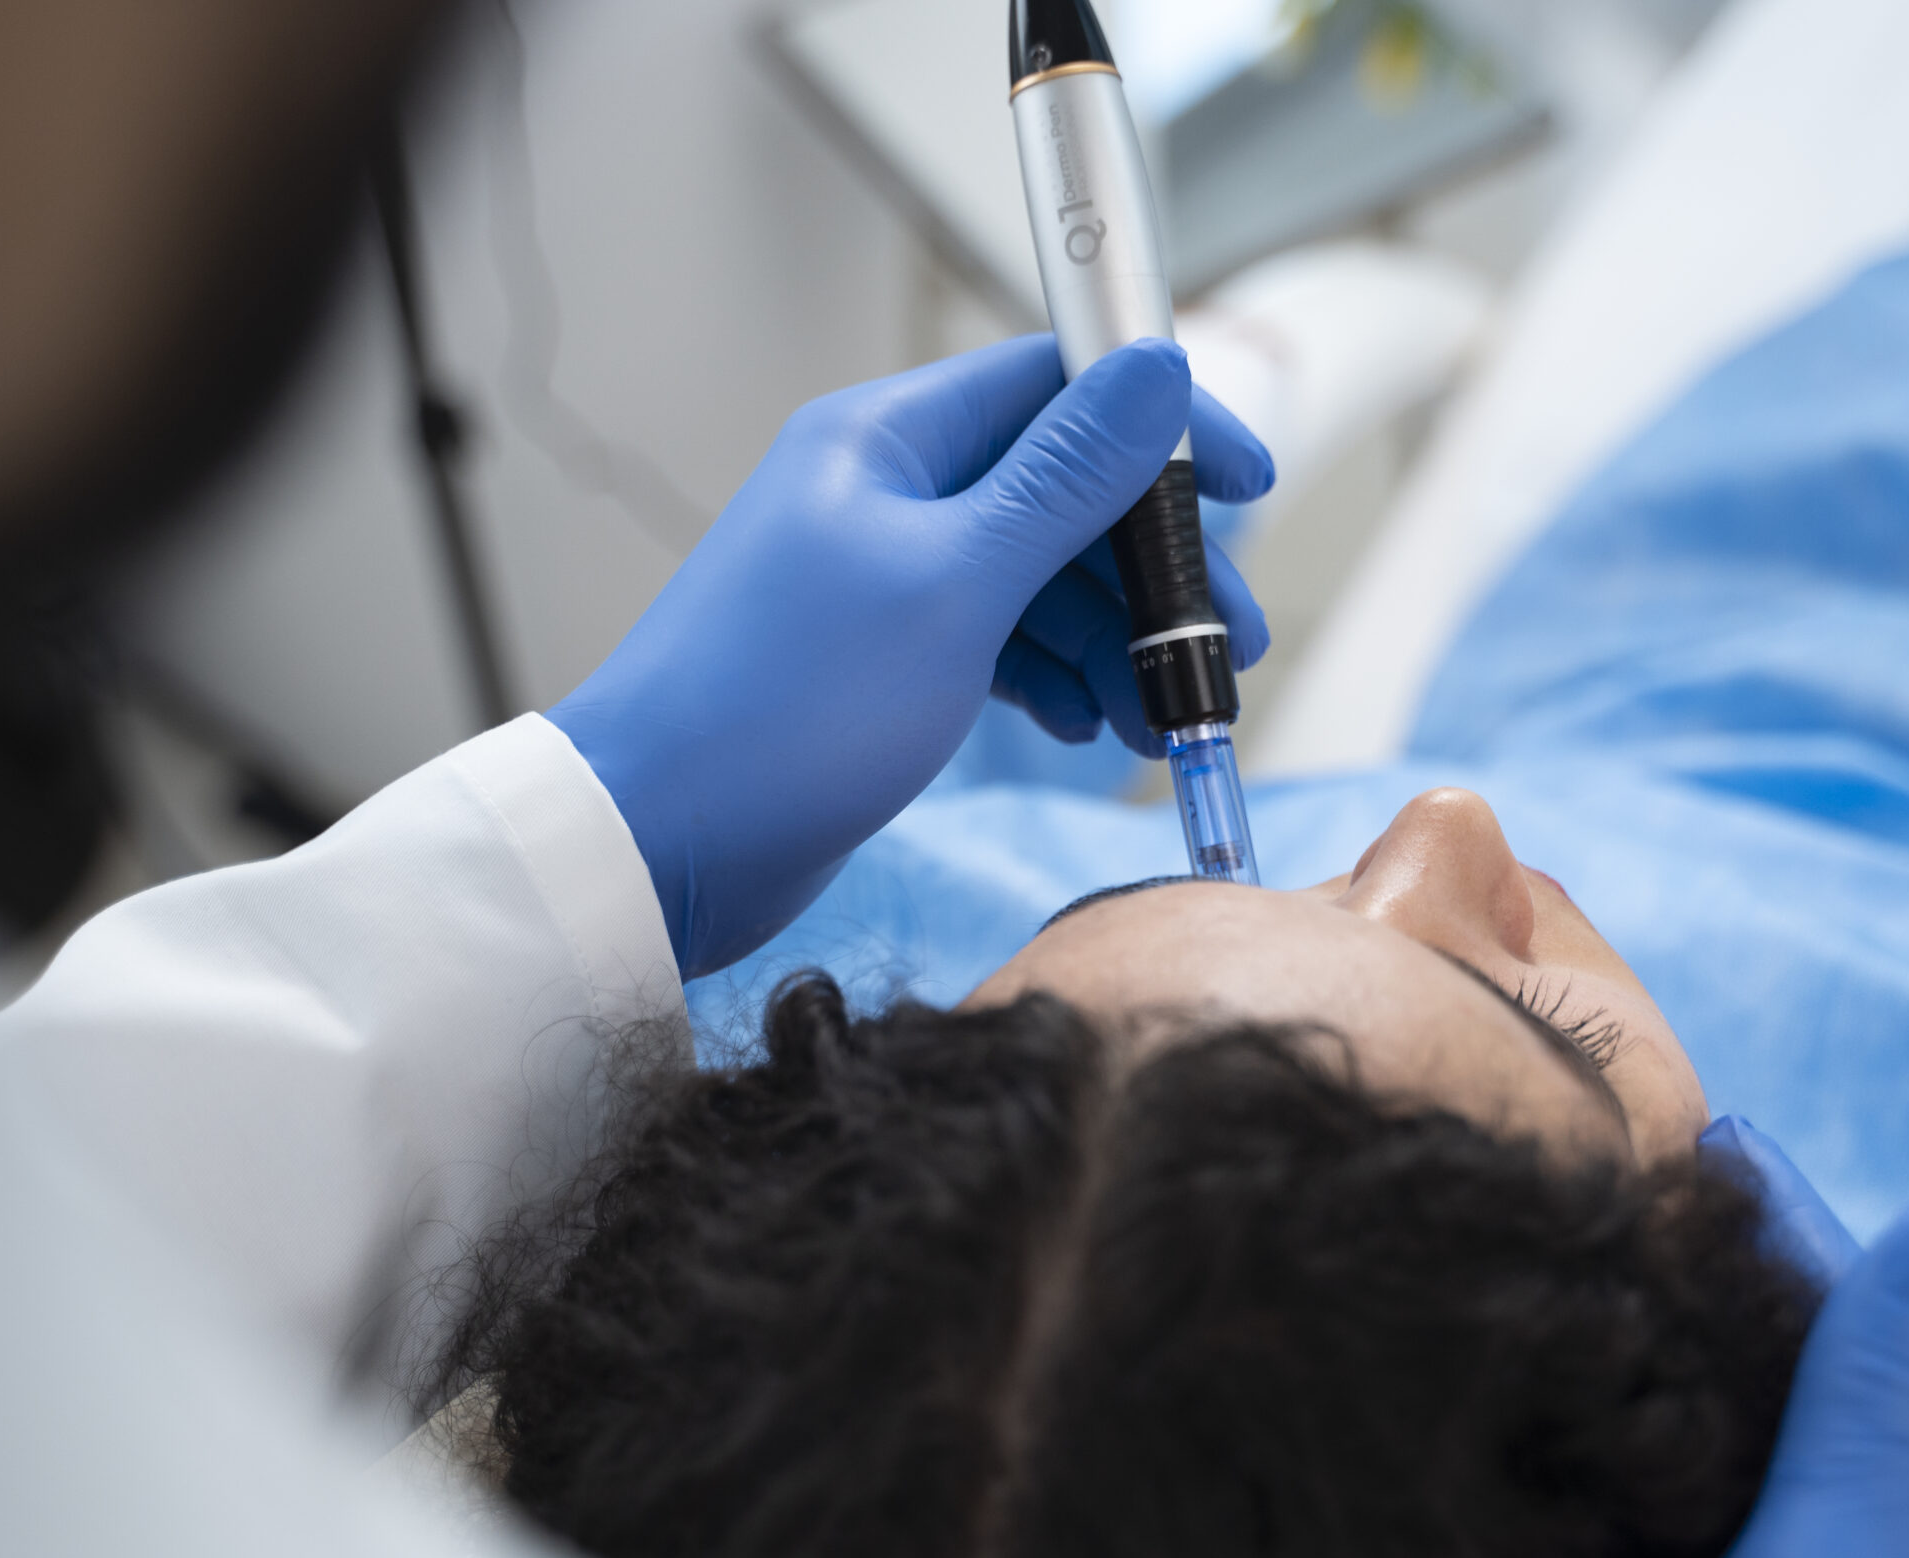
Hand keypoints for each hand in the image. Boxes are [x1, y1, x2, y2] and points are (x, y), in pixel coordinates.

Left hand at [546, 335, 1273, 977]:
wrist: (659, 840)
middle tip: (1232, 643)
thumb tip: (1155, 367)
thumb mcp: (955, 583)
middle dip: (1157, 568)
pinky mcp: (887, 660)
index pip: (1060, 387)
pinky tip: (1090, 726)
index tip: (1249, 482)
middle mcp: (888, 495)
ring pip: (1043, 580)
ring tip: (1169, 717)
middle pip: (1066, 493)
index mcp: (890, 440)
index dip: (1165, 427)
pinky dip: (1059, 679)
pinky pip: (1004, 643)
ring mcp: (887, 580)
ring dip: (1119, 641)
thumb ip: (1066, 478)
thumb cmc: (783, 707)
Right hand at [1639, 1119, 1908, 1557]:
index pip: (1873, 1339)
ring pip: (1763, 1472)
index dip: (1793, 1230)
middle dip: (1737, 1299)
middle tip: (1642, 1200)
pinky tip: (1606, 1448)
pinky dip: (1661, 1470)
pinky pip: (1708, 1540)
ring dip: (1696, 1383)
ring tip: (1616, 1296)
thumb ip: (1876, 1397)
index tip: (1717, 1132)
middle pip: (1820, 1399)